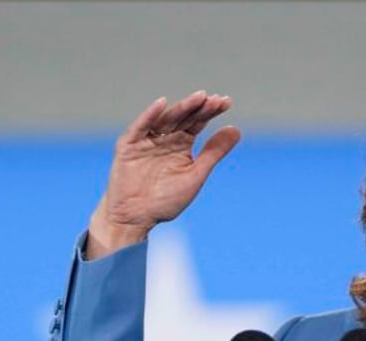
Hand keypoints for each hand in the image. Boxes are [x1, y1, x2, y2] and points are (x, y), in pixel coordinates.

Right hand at [86, 90, 239, 258]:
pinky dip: (150, 116)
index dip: (211, 112)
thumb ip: (214, 153)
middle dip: (199, 107)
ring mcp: (146, 140)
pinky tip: (162, 104)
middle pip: (184, 117)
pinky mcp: (128, 146)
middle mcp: (165, 138)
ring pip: (166, 119)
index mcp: (182, 144)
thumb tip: (236, 129)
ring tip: (199, 98)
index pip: (198, 122)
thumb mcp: (196, 175)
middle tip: (215, 99)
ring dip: (182, 108)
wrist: (136, 218)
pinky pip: (140, 127)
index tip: (226, 102)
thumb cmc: (166, 200)